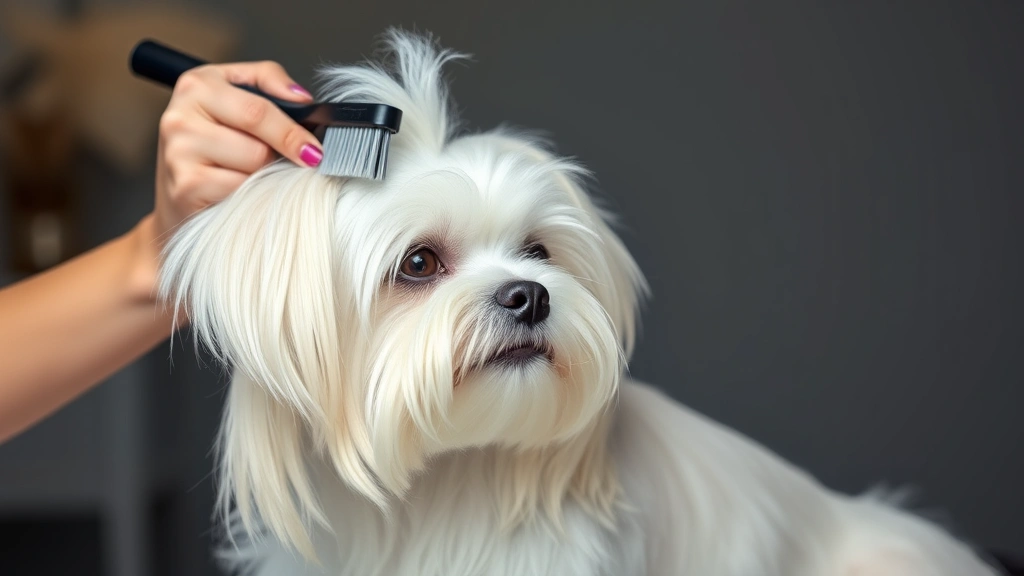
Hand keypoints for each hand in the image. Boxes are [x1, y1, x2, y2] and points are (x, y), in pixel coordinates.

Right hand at [152, 60, 322, 242]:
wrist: (177, 192)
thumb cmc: (214, 142)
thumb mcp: (237, 94)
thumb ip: (269, 81)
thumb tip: (302, 99)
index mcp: (198, 85)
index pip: (257, 110)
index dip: (292, 133)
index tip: (315, 150)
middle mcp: (181, 116)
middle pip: (258, 145)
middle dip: (279, 157)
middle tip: (291, 163)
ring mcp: (179, 154)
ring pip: (252, 169)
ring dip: (262, 175)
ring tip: (248, 172)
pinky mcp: (184, 188)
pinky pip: (240, 192)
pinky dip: (248, 194)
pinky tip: (236, 190)